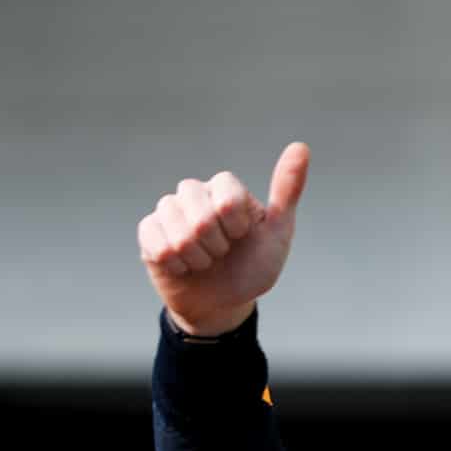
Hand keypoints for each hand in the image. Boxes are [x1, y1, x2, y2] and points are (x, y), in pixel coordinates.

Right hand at [137, 142, 311, 335]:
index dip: (235, 224)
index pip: (226, 196)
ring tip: (205, 261)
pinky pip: (158, 245)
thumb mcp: (278, 232)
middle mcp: (194, 193)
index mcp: (225, 189)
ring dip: (198, 258)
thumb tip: (301, 147)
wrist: (225, 303)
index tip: (243, 236)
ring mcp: (168, 211)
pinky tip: (184, 266)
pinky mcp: (149, 232)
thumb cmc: (253, 266)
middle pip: (199, 213)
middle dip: (217, 245)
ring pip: (178, 232)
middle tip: (222, 252)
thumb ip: (287, 191)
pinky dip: (177, 265)